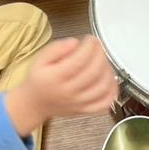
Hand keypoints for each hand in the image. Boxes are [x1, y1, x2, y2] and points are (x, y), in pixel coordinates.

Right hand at [4, 36, 118, 135]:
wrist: (35, 103)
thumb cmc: (39, 79)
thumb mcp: (40, 59)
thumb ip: (56, 48)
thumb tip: (75, 43)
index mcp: (56, 78)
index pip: (79, 60)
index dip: (90, 47)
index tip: (91, 39)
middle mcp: (68, 92)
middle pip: (93, 72)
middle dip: (100, 54)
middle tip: (98, 46)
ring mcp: (79, 103)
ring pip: (102, 87)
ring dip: (108, 69)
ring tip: (102, 60)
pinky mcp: (85, 110)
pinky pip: (105, 103)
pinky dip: (113, 90)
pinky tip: (109, 78)